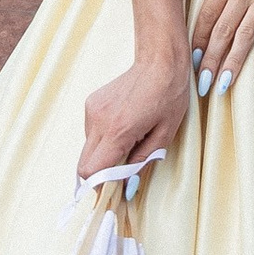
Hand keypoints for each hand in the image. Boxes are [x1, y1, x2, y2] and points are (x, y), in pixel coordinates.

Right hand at [79, 50, 192, 184]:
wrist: (160, 61)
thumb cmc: (169, 96)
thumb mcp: (164, 135)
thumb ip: (142, 162)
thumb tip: (127, 187)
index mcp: (118, 130)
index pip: (92, 170)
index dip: (98, 186)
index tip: (110, 193)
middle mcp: (99, 121)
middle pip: (84, 164)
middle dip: (99, 175)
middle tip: (118, 176)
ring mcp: (92, 110)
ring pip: (87, 149)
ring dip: (103, 155)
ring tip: (128, 141)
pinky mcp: (91, 103)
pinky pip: (91, 133)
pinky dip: (103, 139)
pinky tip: (123, 127)